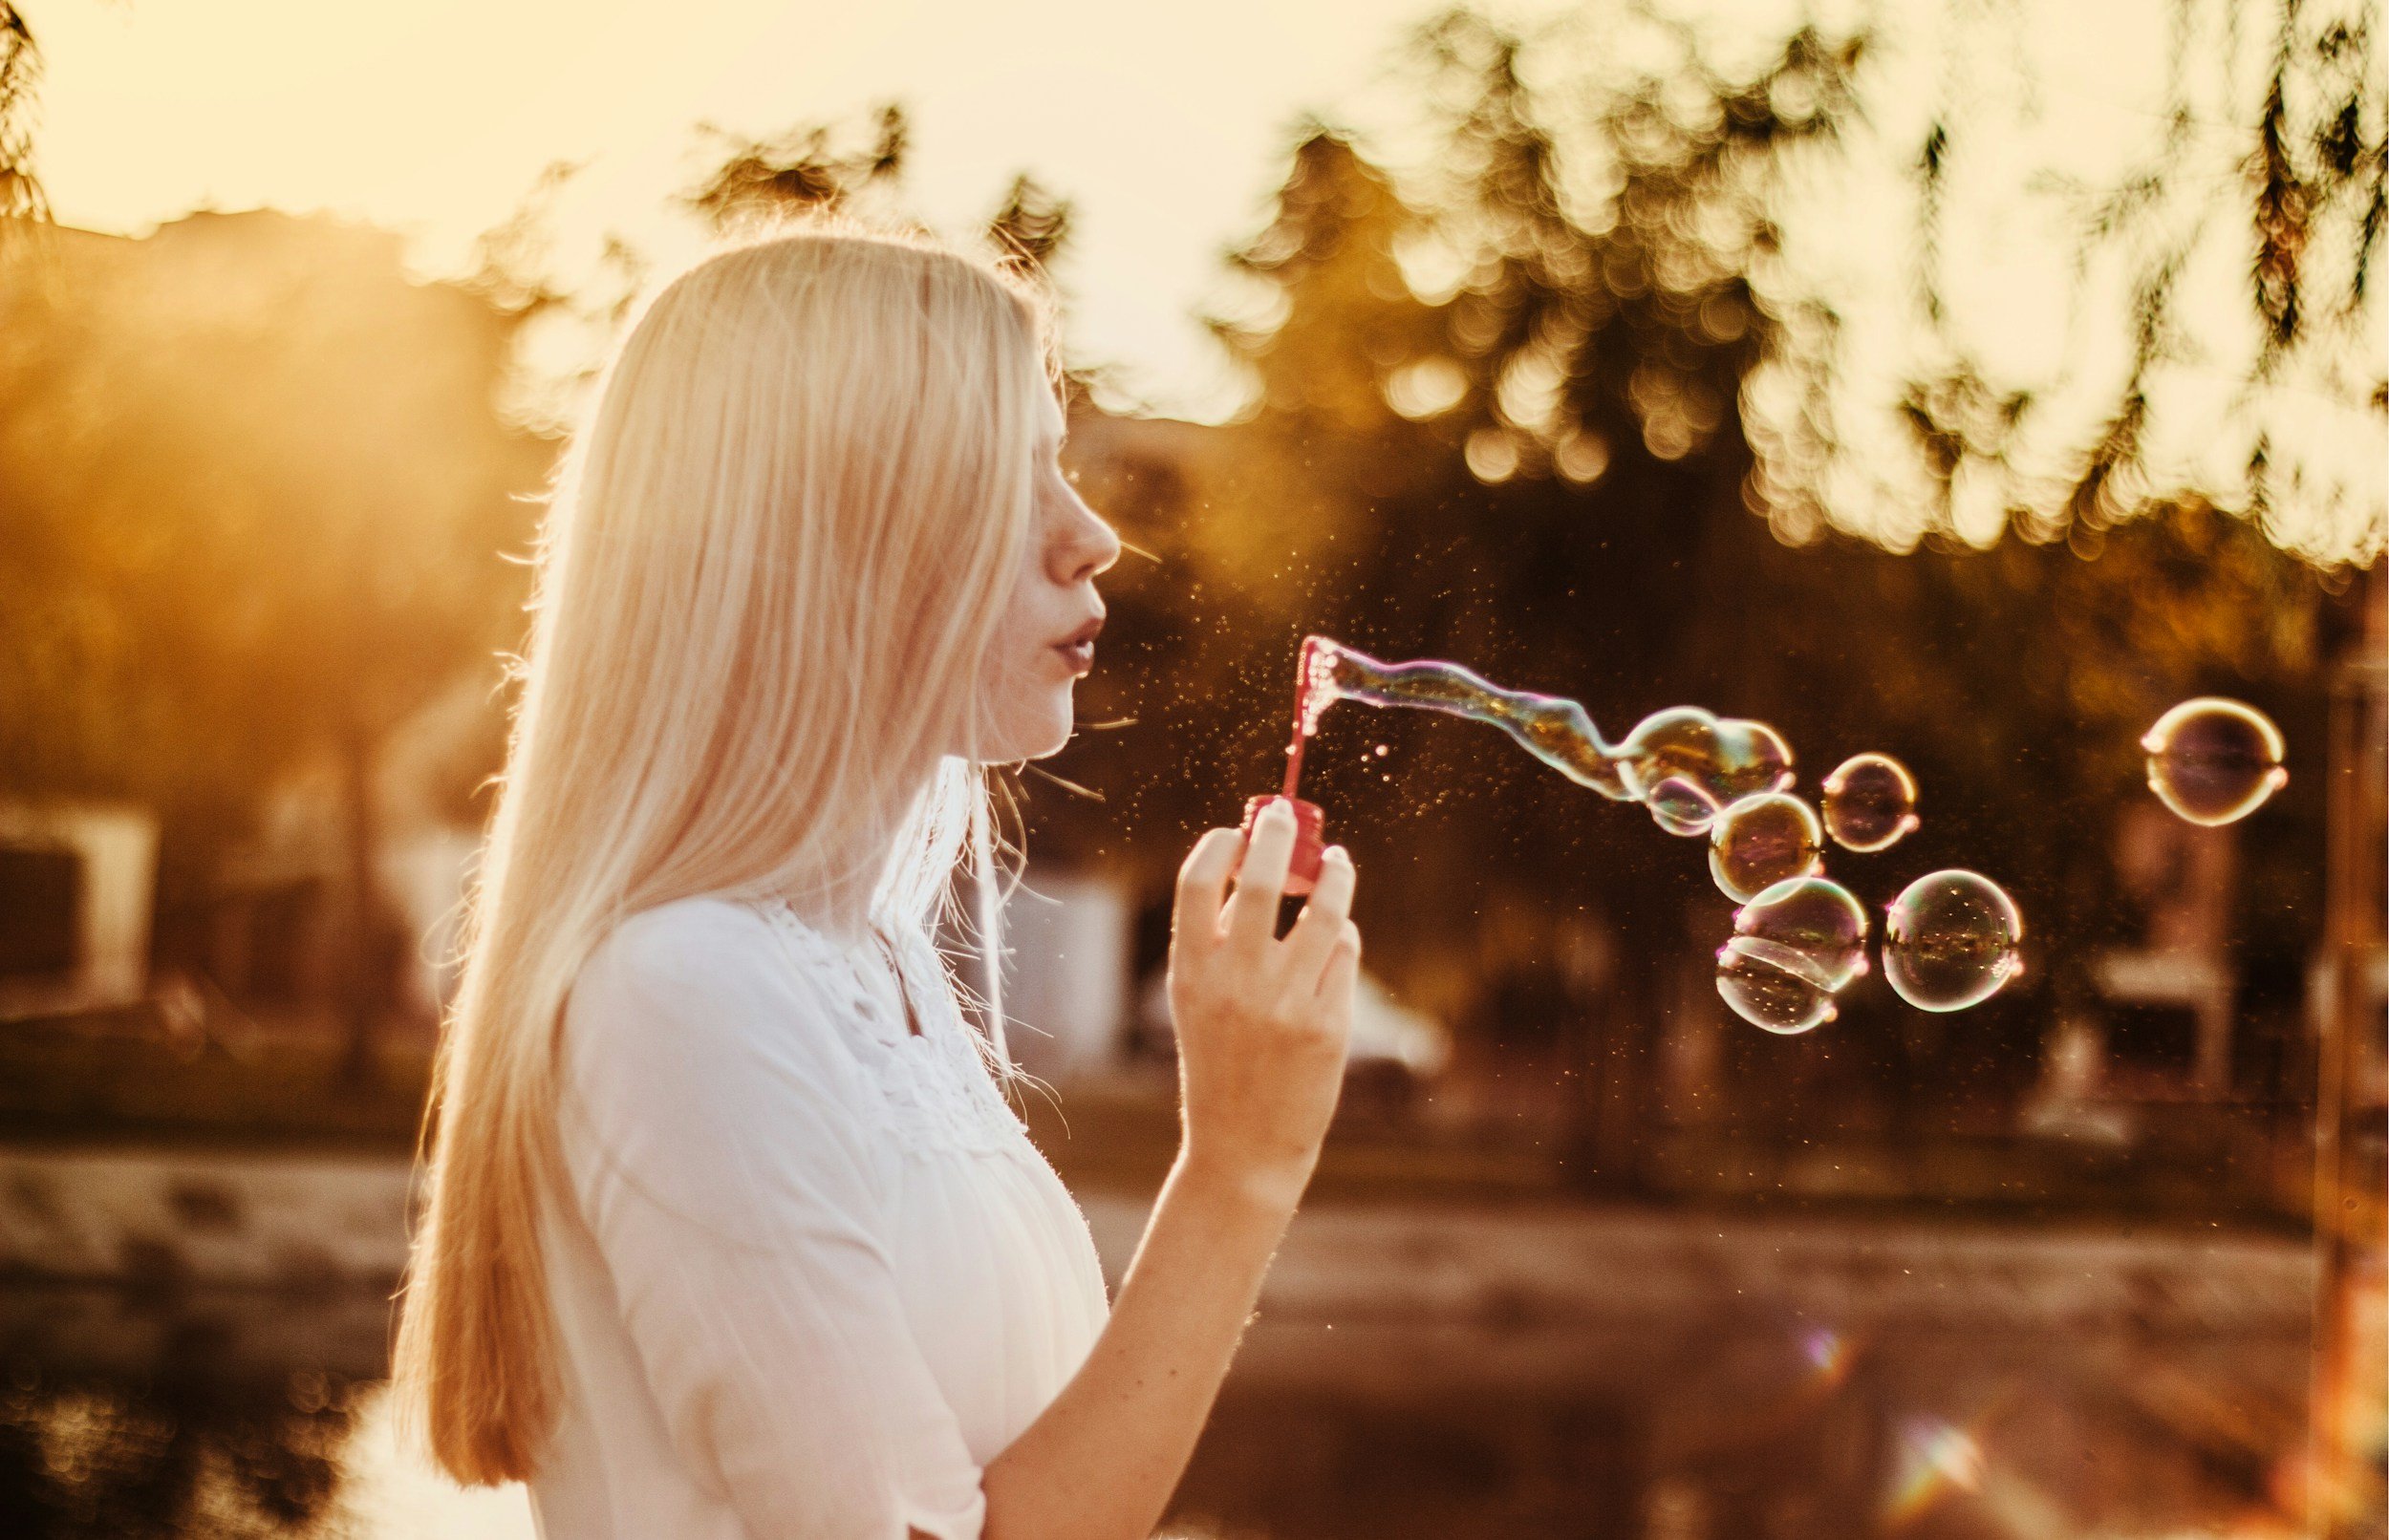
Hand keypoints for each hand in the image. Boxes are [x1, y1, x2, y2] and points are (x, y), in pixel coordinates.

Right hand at [1166, 798, 1359, 1213]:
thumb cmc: (1219, 1066)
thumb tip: (1254, 866)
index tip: (1237, 829)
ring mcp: (1284, 1003)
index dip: (1218, 844)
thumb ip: (1218, 942)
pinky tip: (1337, 935)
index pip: (1196, 882)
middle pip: (1260, 880)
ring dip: (1334, 875)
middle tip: (1288, 816)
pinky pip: (1343, 953)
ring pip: (1322, 911)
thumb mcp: (1197, 1003)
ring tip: (1338, 861)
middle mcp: (1234, 982)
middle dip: (1278, 834)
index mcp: (1190, 972)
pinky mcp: (1327, 1024)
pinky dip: (1342, 935)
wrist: (1242, 1149)